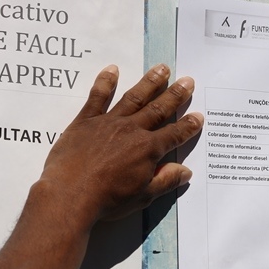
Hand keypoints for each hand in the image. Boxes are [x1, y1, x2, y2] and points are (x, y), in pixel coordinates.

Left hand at [38, 63, 203, 223]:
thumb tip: (185, 171)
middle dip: (175, 95)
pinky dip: (105, 82)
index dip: (188, 126)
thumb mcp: (142, 196)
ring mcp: (109, 122)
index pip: (174, 134)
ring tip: (162, 69)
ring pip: (134, 98)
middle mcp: (132, 130)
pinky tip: (112, 70)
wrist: (70, 194)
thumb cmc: (107, 199)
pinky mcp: (86, 120)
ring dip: (149, 82)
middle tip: (187, 81)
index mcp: (148, 149)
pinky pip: (97, 97)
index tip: (198, 116)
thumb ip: (165, 181)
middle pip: (158, 109)